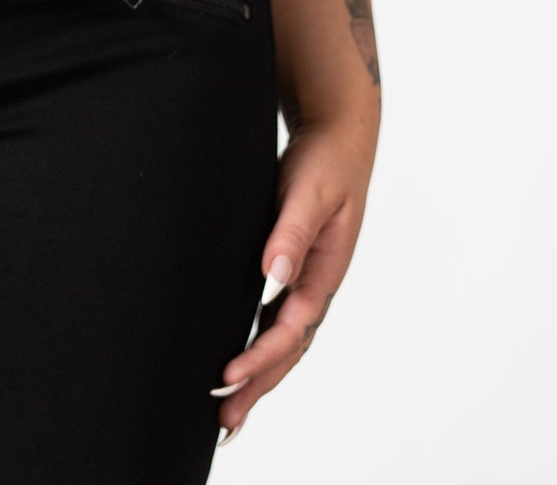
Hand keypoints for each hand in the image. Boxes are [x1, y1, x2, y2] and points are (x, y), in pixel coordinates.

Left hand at [211, 119, 376, 439]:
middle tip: (226, 423)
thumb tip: (275, 274)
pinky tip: (241, 366)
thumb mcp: (309, 191)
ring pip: (283, 342)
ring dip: (259, 377)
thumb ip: (292, 232)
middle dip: (258, 386)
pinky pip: (276, 322)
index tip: (229, 376)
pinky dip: (260, 349)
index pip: (290, 329)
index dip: (260, 356)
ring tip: (231, 414)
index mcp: (326, 272)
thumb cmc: (326, 162)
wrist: (337, 139)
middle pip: (288, 349)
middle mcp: (316, 285)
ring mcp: (306, 282)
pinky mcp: (292, 271)